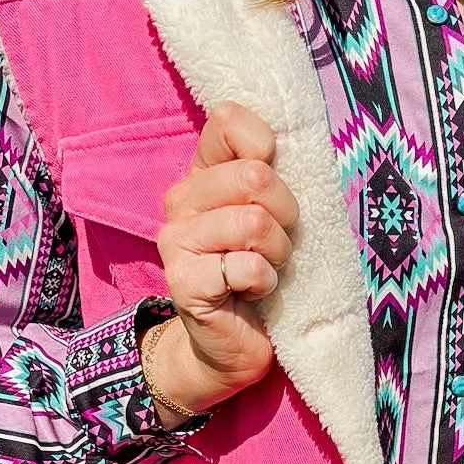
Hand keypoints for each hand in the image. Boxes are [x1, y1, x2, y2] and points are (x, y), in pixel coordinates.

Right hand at [142, 102, 295, 420]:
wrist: (232, 342)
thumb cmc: (259, 271)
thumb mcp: (271, 213)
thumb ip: (269, 172)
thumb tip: (287, 138)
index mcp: (201, 173)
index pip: (228, 121)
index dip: (266, 149)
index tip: (271, 187)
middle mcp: (180, 200)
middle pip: (254, 176)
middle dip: (286, 214)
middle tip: (278, 243)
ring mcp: (175, 241)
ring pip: (254, 223)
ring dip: (278, 254)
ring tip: (267, 270)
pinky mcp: (184, 282)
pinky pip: (247, 267)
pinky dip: (264, 282)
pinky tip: (253, 291)